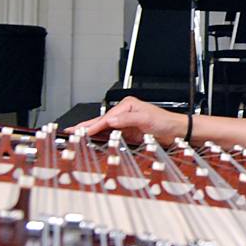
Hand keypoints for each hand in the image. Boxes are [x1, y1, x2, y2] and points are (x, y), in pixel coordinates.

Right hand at [69, 97, 184, 143]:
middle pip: (101, 121)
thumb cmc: (164, 121)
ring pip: (103, 128)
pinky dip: (99, 138)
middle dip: (85, 126)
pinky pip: (109, 135)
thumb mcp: (146, 119)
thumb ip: (127, 120)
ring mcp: (124, 123)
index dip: (93, 126)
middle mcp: (124, 113)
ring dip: (90, 132)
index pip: (106, 118)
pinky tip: (90, 140)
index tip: (83, 132)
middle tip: (70, 131)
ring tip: (75, 135)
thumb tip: (110, 121)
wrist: (175, 131)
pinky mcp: (126, 133)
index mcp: (126, 105)